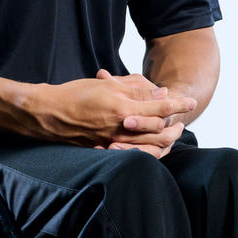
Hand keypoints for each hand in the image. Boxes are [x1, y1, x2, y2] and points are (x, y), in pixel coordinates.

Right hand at [29, 69, 196, 147]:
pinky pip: (130, 152)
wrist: (47, 112)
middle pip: (157, 131)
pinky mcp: (103, 149)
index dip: (176, 104)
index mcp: (122, 109)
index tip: (190, 101)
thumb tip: (159, 93)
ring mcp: (111, 142)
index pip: (158, 108)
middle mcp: (119, 128)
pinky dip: (143, 148)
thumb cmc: (75, 93)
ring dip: (162, 139)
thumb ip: (134, 90)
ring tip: (170, 131)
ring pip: (147, 145)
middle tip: (182, 119)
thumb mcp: (107, 85)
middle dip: (174, 125)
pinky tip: (148, 144)